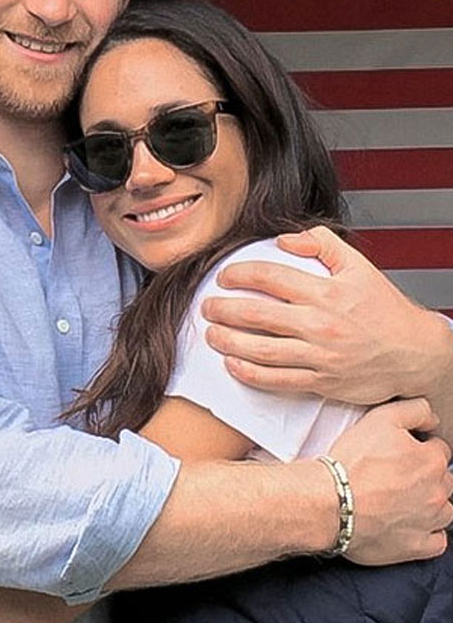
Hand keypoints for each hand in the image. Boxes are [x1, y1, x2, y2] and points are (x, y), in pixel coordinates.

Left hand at [202, 226, 452, 404]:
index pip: (269, 277)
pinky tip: (232, 364)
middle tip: (207, 306)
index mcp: (326, 293)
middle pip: (257, 315)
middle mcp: (320, 325)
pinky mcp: (321, 383)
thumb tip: (284, 239)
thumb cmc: (386, 310)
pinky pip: (277, 380)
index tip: (224, 276)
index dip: (239, 274)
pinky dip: (249, 373)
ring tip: (211, 333)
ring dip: (228, 341)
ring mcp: (319, 357)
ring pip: (261, 350)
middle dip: (223, 309)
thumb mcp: (359, 266)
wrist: (415, 354)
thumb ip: (322, 243)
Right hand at [329, 398, 452, 564]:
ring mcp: (429, 521)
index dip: (420, 447)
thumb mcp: (381, 418)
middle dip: (427, 476)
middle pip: (444, 480)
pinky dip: (428, 533)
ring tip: (403, 499)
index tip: (401, 452)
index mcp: (431, 460)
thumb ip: (414, 411)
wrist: (331, 502)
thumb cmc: (352, 461)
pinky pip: (437, 541)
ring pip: (445, 511)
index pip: (439, 449)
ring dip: (431, 504)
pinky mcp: (417, 546)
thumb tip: (432, 419)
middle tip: (397, 475)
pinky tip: (410, 524)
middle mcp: (437, 491)